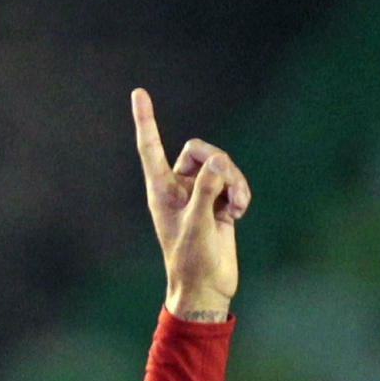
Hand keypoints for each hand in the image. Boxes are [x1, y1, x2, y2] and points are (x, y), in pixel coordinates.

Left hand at [132, 88, 249, 320]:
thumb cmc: (192, 261)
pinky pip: (233, 181)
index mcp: (160, 190)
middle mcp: (178, 188)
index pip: (151, 147)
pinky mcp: (219, 203)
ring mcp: (199, 195)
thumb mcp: (197, 223)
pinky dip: (240, 193)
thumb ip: (207, 189)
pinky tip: (240, 212)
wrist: (207, 288)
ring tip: (237, 206)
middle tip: (228, 187)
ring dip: (234, 181)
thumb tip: (219, 163)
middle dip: (219, 163)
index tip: (139, 92)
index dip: (146, 120)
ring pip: (221, 166)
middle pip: (199, 150)